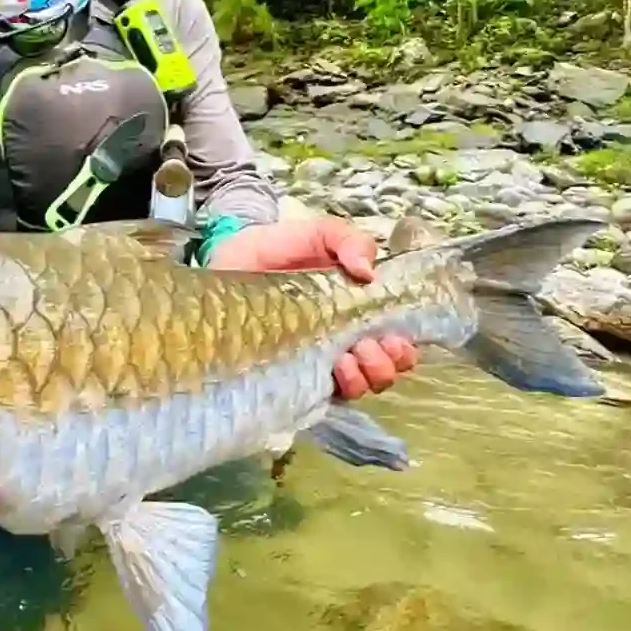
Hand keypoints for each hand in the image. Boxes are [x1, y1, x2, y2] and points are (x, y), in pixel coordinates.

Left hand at [206, 216, 420, 399]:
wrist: (226, 262)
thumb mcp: (315, 235)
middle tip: (373, 345)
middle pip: (384, 369)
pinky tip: (335, 368)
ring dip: (367, 375)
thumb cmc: (273, 250)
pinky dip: (340, 385)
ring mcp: (318, 361)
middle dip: (388, 363)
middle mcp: (343, 341)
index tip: (396, 337)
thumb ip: (346, 241)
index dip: (404, 346)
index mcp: (356, 310)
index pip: (395, 340)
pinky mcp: (293, 376)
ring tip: (351, 356)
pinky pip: (327, 396)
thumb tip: (370, 272)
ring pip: (361, 386)